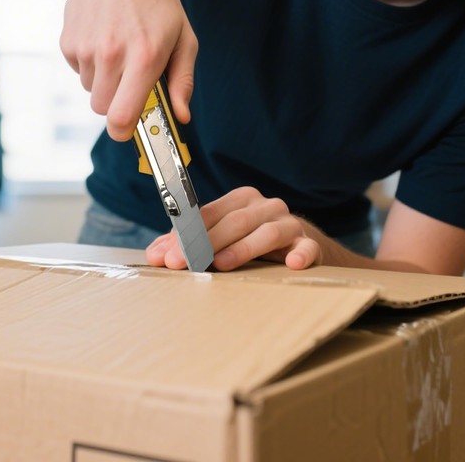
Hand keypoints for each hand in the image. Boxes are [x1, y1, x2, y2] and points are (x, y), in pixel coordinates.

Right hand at [59, 0, 198, 140]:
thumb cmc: (154, 0)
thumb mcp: (183, 36)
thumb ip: (182, 80)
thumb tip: (182, 116)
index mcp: (145, 56)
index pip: (122, 115)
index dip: (124, 131)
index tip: (129, 129)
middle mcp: (112, 55)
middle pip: (103, 109)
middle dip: (117, 102)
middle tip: (132, 78)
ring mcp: (87, 48)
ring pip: (92, 91)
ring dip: (105, 80)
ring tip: (120, 47)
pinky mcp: (68, 43)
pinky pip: (79, 72)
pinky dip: (90, 64)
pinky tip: (103, 37)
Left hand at [145, 186, 322, 270]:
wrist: (299, 246)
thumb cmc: (251, 240)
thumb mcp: (220, 237)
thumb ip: (189, 243)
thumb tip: (156, 254)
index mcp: (241, 200)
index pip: (209, 214)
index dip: (186, 235)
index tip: (168, 257)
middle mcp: (265, 206)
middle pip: (235, 221)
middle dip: (206, 244)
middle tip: (185, 265)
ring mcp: (289, 223)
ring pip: (266, 232)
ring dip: (243, 248)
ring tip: (223, 264)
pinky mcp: (308, 243)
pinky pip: (306, 247)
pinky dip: (301, 254)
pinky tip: (292, 263)